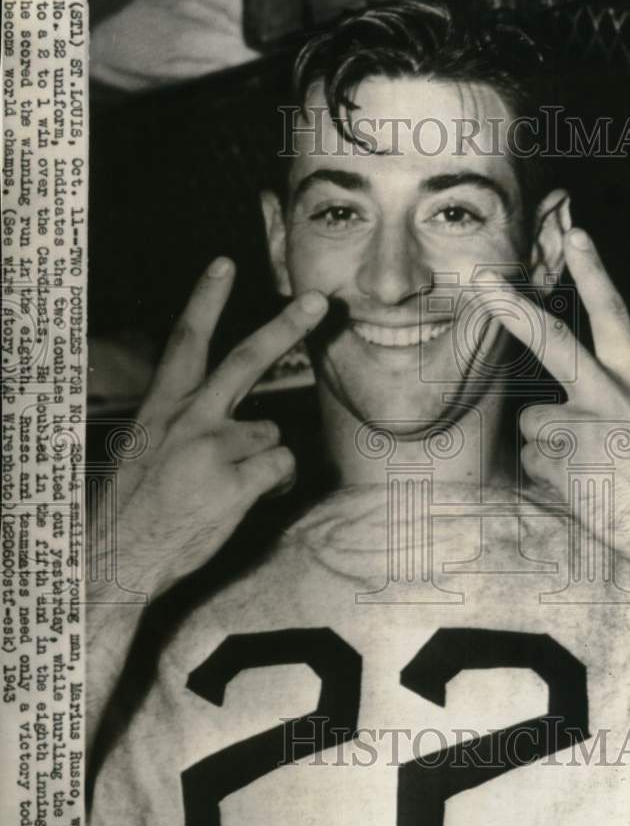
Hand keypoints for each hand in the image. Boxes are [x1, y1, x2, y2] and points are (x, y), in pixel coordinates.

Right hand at [106, 256, 326, 597]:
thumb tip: (238, 422)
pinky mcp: (235, 482)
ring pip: (270, 432)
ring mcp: (212, 449)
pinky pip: (281, 465)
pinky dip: (276, 481)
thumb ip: (185, 425)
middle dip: (284, 327)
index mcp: (161, 409)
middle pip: (245, 360)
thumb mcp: (144, 451)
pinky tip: (248, 498)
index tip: (223, 265)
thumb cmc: (134, 510)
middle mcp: (189, 420)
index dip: (205, 300)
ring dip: (264, 455)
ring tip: (231, 484)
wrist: (116, 560)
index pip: (185, 342)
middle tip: (316, 302)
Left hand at [478, 228, 629, 578]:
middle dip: (515, 310)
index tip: (576, 236)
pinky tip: (584, 491)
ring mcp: (588, 429)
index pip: (616, 317)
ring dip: (547, 449)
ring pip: (532, 424)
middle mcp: (614, 398)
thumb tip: (553, 405)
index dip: (595, 273)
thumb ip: (612, 403)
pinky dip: (549, 479)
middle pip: (554, 343)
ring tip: (589, 473)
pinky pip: (533, 463)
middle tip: (484, 281)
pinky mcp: (566, 463)